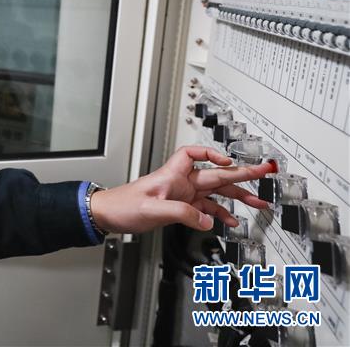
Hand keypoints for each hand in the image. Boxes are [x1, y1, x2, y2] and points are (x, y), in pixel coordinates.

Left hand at [89, 146, 274, 233]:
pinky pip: (207, 208)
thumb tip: (207, 220)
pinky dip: (220, 213)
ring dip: (238, 198)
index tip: (229, 162)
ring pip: (216, 193)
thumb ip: (182, 214)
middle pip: (216, 175)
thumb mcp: (152, 209)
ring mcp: (183, 194)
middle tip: (265, 172)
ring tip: (259, 203)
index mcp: (172, 175)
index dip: (213, 155)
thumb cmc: (123, 205)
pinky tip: (232, 220)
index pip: (194, 154)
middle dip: (241, 175)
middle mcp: (180, 182)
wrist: (109, 215)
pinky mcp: (182, 207)